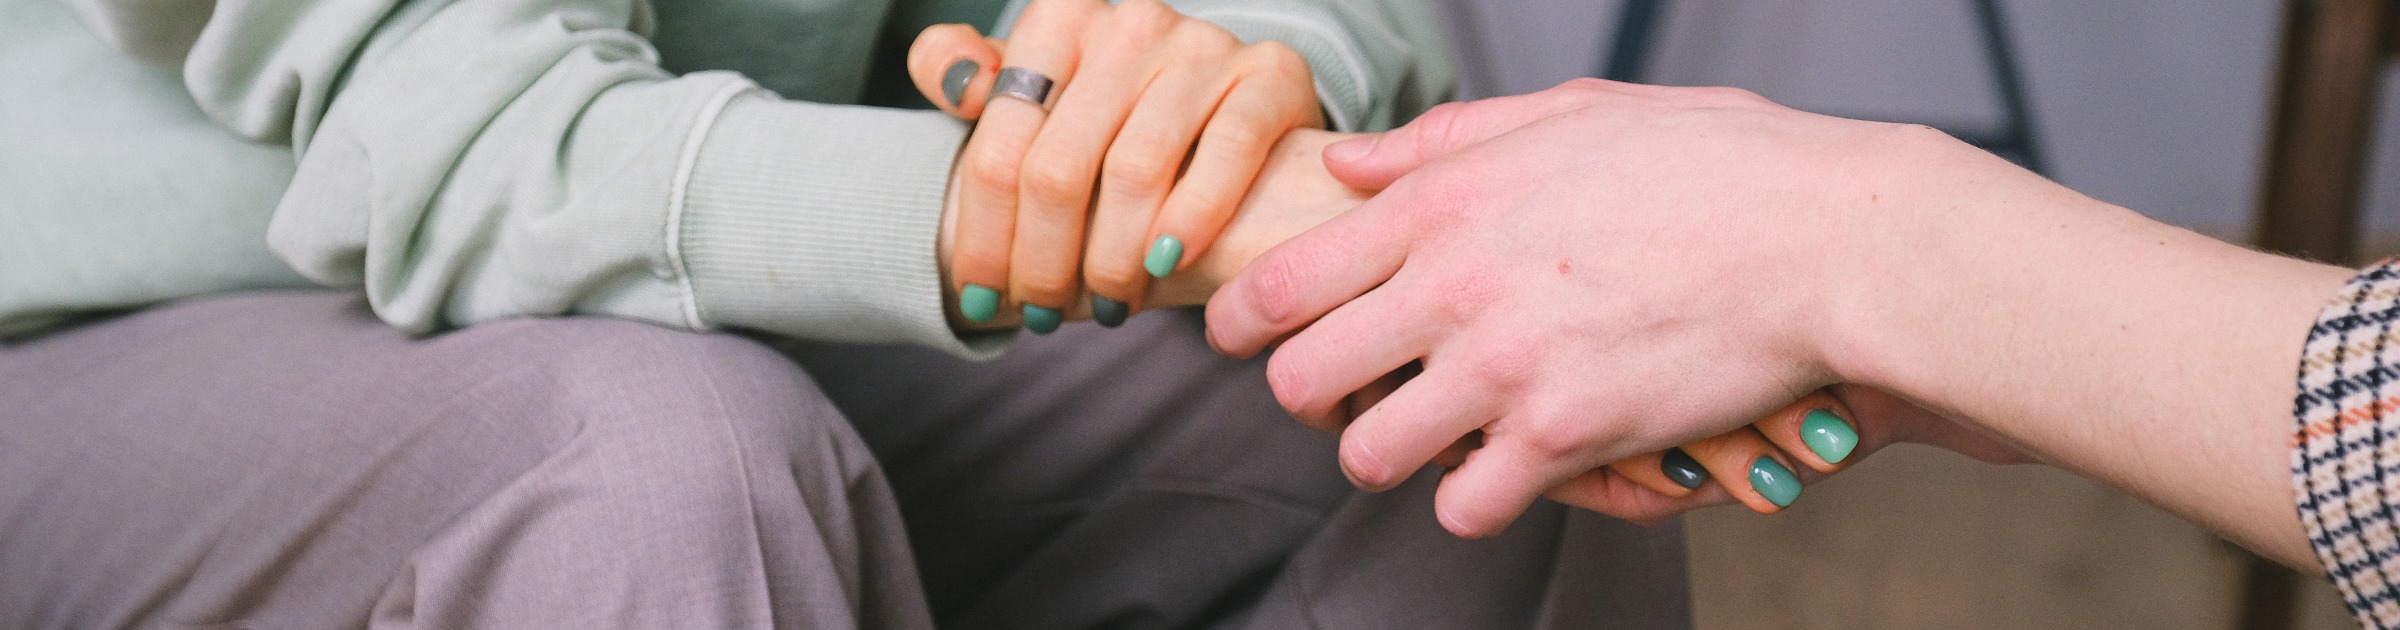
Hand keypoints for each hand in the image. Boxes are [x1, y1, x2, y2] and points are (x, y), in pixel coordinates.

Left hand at [908, 0, 1322, 330]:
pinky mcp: (1270, 74)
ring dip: (1113, 260)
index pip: (1000, 149)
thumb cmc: (1112, 119)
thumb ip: (967, 73)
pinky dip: (1193, 217)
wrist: (1229, 108)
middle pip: (1059, 170)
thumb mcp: (1033, 92)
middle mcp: (1130, 24)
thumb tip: (956, 82)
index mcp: (1059, 20)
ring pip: (1136, 171)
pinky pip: (1227, 151)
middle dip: (1044, 262)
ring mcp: (1203, 46)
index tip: (980, 297)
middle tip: (1044, 315)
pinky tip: (1168, 263)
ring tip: (1108, 305)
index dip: (983, 237)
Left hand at [1206, 79, 2027, 536]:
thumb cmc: (1716, 166)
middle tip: (1343, 397)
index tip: (1241, 337)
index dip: (1239, 321)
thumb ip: (1447, 140)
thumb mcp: (1571, 114)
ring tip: (1426, 438)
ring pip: (1369, 454)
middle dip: (1308, 397)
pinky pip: (1464, 504)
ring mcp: (1504, 367)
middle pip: (1300, 379)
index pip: (1282, 279)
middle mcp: (1454, 285)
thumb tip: (1351, 161)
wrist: (1829, 238)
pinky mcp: (1565, 436)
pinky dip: (1474, 499)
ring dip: (1388, 453)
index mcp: (1444, 202)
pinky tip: (1504, 471)